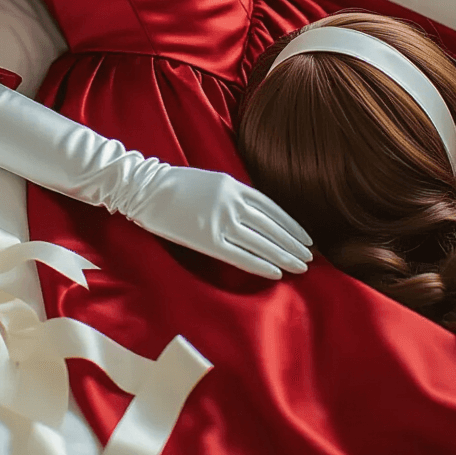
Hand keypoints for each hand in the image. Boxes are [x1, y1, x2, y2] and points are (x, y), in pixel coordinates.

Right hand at [123, 164, 313, 278]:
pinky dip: (260, 265)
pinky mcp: (206, 239)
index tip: (306, 238)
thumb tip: (255, 214)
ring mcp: (220, 220)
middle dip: (293, 244)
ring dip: (283, 256)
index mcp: (234, 186)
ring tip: (300, 267)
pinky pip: (240, 255)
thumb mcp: (212, 181)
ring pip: (261, 242)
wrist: (144, 187)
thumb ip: (234, 195)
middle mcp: (232, 203)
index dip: (292, 226)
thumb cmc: (175, 185)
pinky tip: (275, 273)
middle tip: (310, 258)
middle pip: (272, 227)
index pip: (273, 209)